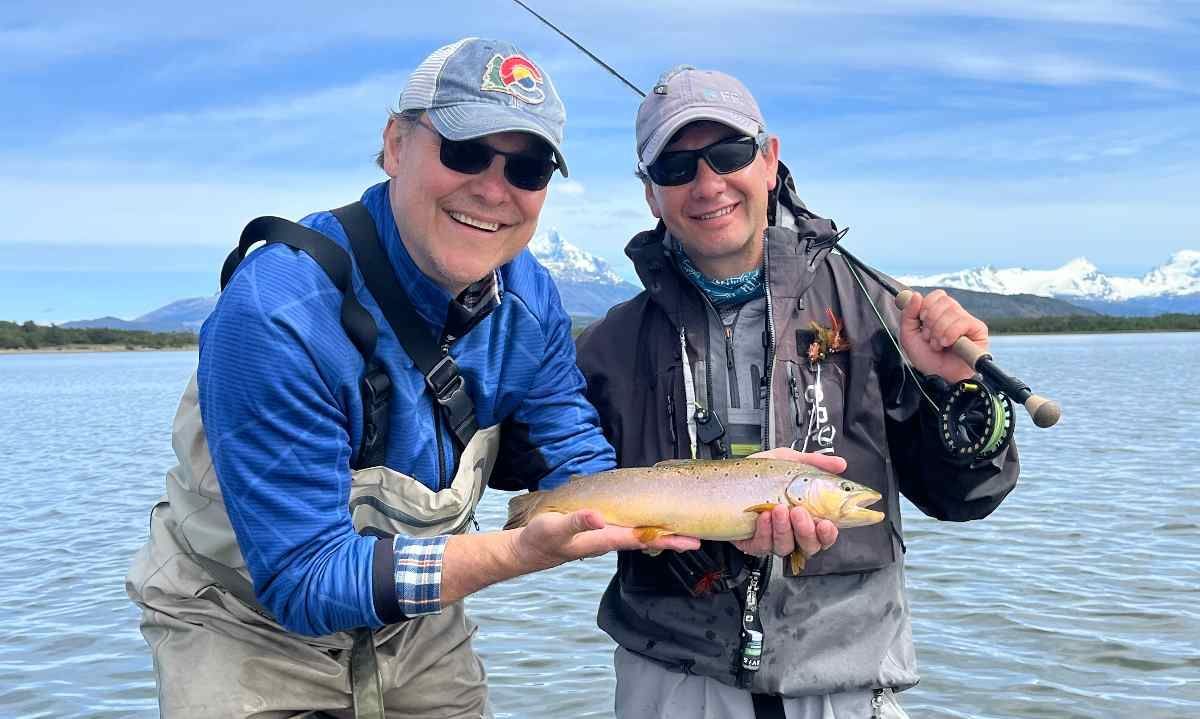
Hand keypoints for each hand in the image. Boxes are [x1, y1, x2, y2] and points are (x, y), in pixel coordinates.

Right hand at [510, 509, 700, 571]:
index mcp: (604, 538)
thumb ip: (577, 522)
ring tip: (684, 533)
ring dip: (662, 535)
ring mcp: (607, 538)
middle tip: (698, 539)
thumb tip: (598, 517)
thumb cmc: (540, 539)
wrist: (528, 550)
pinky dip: (646, 529)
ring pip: (641, 536)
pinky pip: (629, 531)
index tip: (689, 540)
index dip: (666, 538)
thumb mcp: (555, 529)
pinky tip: (654, 524)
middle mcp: (610, 539)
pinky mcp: (601, 533)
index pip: (642, 538)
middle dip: (673, 540)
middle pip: (648, 539)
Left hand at [733, 448, 842, 557]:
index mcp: (807, 516)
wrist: (728, 476)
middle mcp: (792, 532)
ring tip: (778, 509)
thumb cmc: (760, 473)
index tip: (827, 523)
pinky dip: (764, 531)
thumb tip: (840, 464)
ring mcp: (772, 539)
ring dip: (784, 529)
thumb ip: (815, 462)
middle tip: (799, 511)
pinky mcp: (752, 543)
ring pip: (785, 547)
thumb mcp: (788, 461)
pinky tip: (763, 516)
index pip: (825, 534)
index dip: (829, 534)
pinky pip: (762, 545)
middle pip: (809, 546)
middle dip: (806, 531)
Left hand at [899, 289, 987, 382]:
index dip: (926, 307)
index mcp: (940, 313)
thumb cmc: (927, 359)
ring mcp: (967, 321)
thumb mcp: (909, 336)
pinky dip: (951, 333)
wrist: (940, 377)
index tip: (922, 323)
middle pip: (943, 300)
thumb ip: (908, 314)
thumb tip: (916, 295)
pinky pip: (963, 321)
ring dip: (939, 331)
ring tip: (938, 345)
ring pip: (952, 311)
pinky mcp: (978, 330)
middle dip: (931, 321)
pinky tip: (948, 344)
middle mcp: (955, 315)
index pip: (937, 295)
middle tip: (930, 338)